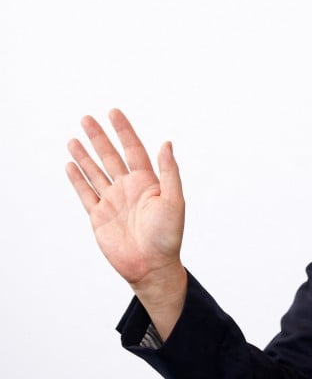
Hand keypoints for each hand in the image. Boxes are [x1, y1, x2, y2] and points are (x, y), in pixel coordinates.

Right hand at [66, 109, 186, 334]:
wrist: (151, 266)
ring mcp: (112, 201)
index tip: (113, 112)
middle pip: (111, 156)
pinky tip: (71, 164)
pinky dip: (77, 179)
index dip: (124, 130)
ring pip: (95, 172)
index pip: (133, 149)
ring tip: (73, 138)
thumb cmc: (168, 236)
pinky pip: (85, 193)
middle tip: (86, 118)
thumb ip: (169, 172)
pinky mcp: (98, 216)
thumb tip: (166, 143)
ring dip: (85, 155)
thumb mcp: (174, 200)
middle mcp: (129, 188)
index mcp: (148, 182)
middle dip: (99, 138)